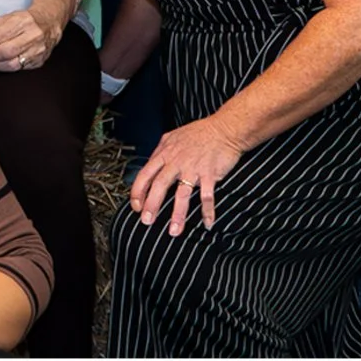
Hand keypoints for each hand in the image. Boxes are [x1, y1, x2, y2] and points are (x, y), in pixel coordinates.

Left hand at [0, 6, 57, 72]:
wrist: (49, 24)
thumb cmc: (25, 20)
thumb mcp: (6, 18)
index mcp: (23, 21)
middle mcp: (32, 36)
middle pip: (6, 51)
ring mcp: (37, 50)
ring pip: (12, 63)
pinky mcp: (39, 61)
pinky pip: (18, 68)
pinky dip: (3, 68)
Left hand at [130, 116, 247, 235]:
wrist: (224, 129)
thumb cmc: (199, 133)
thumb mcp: (173, 137)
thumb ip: (160, 151)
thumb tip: (150, 164)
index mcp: (165, 153)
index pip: (145, 174)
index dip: (137, 192)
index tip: (136, 207)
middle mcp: (176, 161)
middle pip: (159, 186)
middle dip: (152, 205)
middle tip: (147, 222)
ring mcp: (193, 168)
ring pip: (182, 194)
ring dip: (178, 214)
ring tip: (174, 231)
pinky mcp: (210, 173)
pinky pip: (207, 196)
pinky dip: (208, 211)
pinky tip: (207, 223)